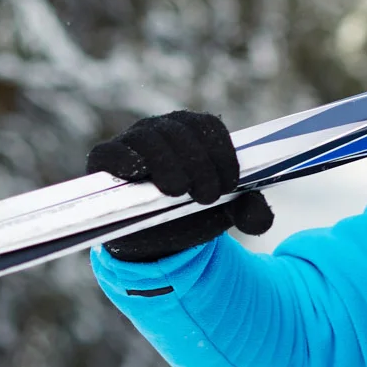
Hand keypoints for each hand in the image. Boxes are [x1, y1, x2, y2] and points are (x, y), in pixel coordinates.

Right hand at [86, 110, 273, 261]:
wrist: (154, 239)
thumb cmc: (190, 214)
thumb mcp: (224, 213)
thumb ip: (249, 212)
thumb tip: (262, 219)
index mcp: (193, 132)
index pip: (209, 127)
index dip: (222, 153)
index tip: (230, 184)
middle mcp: (162, 129)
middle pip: (181, 130)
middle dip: (199, 163)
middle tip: (207, 196)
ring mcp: (131, 142)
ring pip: (148, 138)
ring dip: (167, 162)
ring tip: (178, 190)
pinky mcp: (104, 162)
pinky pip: (109, 152)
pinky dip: (122, 159)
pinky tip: (136, 174)